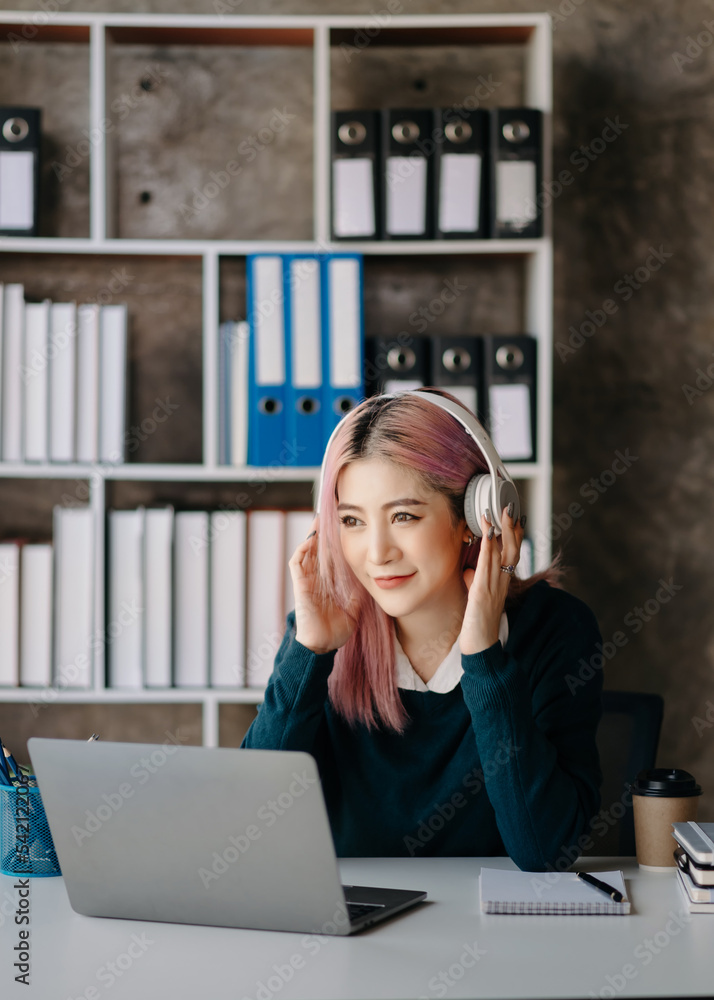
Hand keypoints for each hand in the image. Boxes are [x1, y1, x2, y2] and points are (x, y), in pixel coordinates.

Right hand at [289, 515, 359, 654]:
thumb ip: (358, 595)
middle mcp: (315, 580)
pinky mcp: (299, 586)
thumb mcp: (353, 609)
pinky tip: (310, 541)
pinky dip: (302, 551)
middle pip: (317, 551)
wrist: (322, 646)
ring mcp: (306, 582)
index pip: (329, 558)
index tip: (341, 529)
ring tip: (318, 522)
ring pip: (306, 553)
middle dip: (322, 534)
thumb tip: (369, 582)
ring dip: (311, 537)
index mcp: (327, 584)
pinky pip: (296, 564)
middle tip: (329, 516)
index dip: (333, 544)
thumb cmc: (335, 630)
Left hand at [460, 505, 524, 655]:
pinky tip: (486, 534)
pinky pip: (486, 567)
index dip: (515, 535)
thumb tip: (468, 569)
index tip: (515, 517)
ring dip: (501, 532)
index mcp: (502, 584)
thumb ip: (475, 582)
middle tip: (510, 507)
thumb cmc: (477, 624)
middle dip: (512, 528)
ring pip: (502, 555)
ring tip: (500, 513)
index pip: (512, 555)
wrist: (479, 646)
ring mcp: (493, 587)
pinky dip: (487, 548)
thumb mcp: (476, 598)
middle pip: (512, 550)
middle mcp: (502, 583)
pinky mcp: (482, 593)